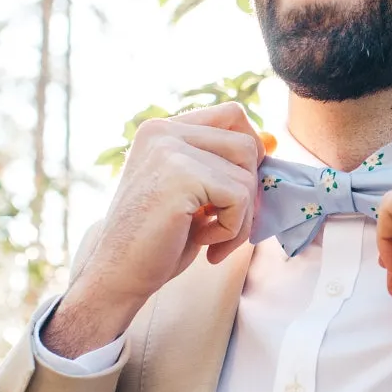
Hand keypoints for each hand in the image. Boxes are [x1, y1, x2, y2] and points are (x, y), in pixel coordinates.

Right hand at [44, 103, 264, 356]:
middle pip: (247, 145)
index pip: (232, 115)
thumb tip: (273, 143)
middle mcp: (164, 132)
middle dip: (247, 193)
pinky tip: (201, 242)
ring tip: (207, 237)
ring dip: (239, 218)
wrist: (118, 276)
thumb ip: (222, 165)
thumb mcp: (193, 193)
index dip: (249, 152)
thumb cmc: (157, 240)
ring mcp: (170, 150)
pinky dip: (230, 230)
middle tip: (221, 225)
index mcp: (162, 130)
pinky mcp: (181, 175)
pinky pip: (239, 198)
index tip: (234, 191)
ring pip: (247, 176)